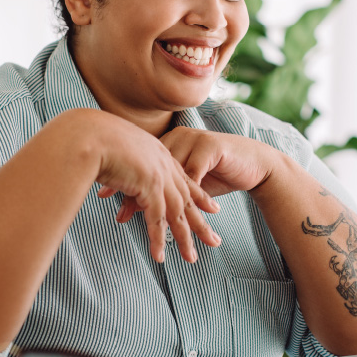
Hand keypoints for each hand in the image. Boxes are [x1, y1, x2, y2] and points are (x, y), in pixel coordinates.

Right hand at [85, 112, 221, 263]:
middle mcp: (163, 165)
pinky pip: (156, 219)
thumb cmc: (93, 138)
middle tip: (214, 241)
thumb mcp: (116, 149)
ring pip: (177, 213)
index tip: (212, 208)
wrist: (89, 134)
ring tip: (191, 259)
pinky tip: (160, 256)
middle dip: (200, 222)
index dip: (199, 195)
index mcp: (158, 153)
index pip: (183, 178)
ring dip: (184, 238)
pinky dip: (158, 239)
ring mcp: (158, 176)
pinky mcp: (149, 187)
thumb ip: (123, 162)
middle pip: (187, 199)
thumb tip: (117, 171)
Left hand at [112, 127, 276, 220]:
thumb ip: (162, 188)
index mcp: (168, 142)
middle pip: (151, 167)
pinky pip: (193, 174)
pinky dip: (184, 195)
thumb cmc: (218, 172)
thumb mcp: (186, 181)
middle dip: (135, 193)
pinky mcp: (211, 148)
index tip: (103, 194)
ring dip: (159, 199)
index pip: (140, 162)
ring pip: (170, 174)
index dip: (123, 179)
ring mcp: (194, 141)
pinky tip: (176, 210)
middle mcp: (179, 138)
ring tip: (146, 219)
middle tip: (119, 213)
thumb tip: (132, 205)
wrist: (253, 162)